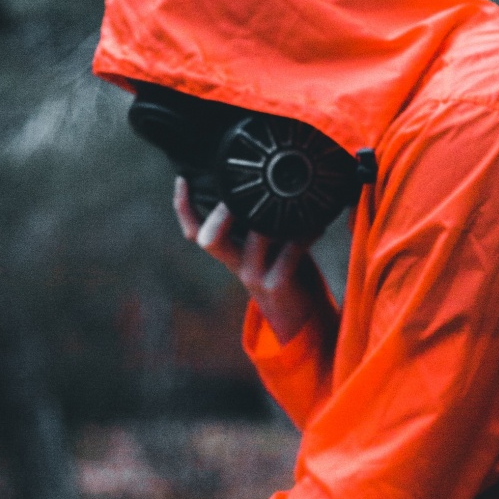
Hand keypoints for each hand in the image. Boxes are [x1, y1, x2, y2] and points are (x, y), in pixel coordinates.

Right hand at [173, 176, 314, 344]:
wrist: (301, 320)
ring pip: (255, 238)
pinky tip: (316, 226)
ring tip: (293, 198)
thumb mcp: (268, 247)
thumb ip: (262, 223)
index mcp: (229, 253)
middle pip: (209, 238)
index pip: (194, 232)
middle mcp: (236, 264)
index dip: (183, 207)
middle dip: (222, 211)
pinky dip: (305, 235)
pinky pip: (289, 252)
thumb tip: (270, 185)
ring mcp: (254, 276)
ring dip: (274, 215)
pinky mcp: (277, 285)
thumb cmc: (287, 274)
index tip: (182, 179)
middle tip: (239, 192)